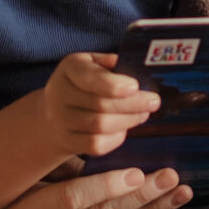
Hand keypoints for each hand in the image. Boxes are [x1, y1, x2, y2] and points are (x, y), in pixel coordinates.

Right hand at [0, 165, 191, 208]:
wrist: (8, 200)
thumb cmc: (25, 169)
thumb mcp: (38, 161)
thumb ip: (68, 158)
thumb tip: (111, 137)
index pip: (72, 201)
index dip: (106, 187)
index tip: (138, 172)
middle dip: (138, 199)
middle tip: (169, 178)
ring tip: (181, 192)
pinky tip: (170, 202)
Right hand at [41, 51, 157, 156]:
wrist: (54, 113)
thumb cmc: (84, 83)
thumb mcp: (93, 64)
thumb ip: (111, 64)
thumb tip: (135, 67)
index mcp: (70, 68)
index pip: (90, 78)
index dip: (114, 85)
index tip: (135, 87)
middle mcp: (60, 93)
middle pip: (100, 104)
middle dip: (133, 104)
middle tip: (153, 102)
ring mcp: (61, 120)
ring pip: (101, 126)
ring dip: (128, 120)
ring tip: (143, 113)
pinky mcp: (67, 141)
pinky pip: (96, 145)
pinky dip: (115, 138)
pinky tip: (124, 128)